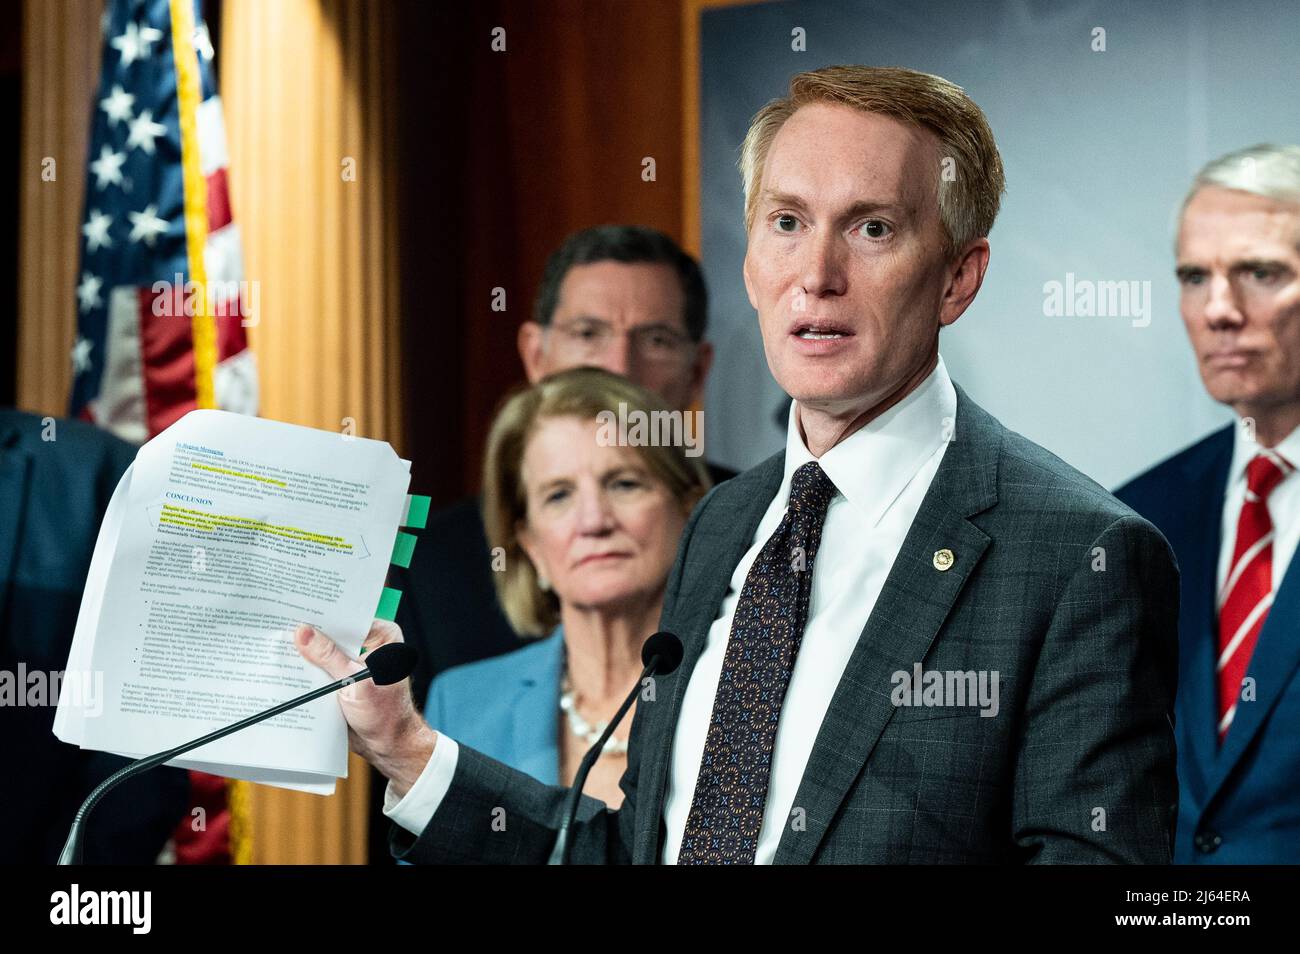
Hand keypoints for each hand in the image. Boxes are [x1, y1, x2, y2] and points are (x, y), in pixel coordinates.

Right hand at [294, 619, 436, 797]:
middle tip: (280, 621)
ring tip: (275, 640)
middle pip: (334, 631)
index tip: (298, 604)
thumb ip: (329, 657)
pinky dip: (305, 668)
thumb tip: (303, 632)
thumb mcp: (356, 682)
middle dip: (311, 630)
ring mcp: (353, 661)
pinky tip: (284, 665)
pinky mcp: (341, 677)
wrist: (386, 746)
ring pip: (324, 649)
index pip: (349, 615)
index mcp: (383, 636)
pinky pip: (320, 667)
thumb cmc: (384, 714)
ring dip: (305, 650)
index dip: (325, 611)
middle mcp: (369, 644)